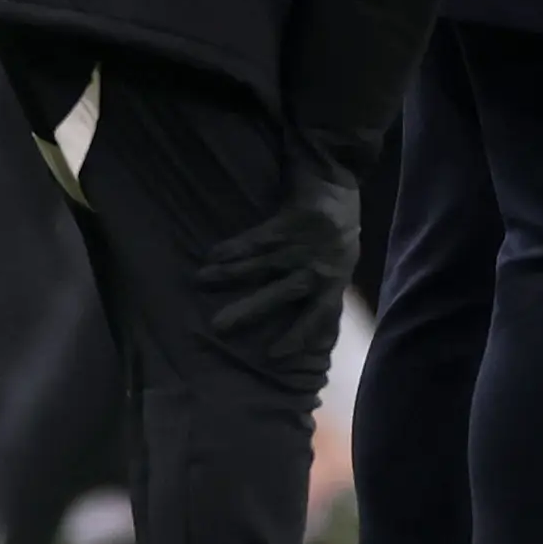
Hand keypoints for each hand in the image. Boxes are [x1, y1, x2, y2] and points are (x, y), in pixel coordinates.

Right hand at [199, 143, 362, 383]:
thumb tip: (311, 334)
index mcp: (333, 281)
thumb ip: (323, 292)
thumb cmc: (339, 235)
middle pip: (282, 293)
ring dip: (230, 274)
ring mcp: (305, 243)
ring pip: (262, 264)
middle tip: (218, 326)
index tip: (273, 356)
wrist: (341, 188)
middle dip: (251, 310)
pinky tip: (212, 256)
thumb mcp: (340, 265)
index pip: (318, 315)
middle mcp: (318, 266)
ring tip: (201, 282)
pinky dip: (234, 248)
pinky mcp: (292, 220)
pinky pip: (258, 239)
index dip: (297, 335)